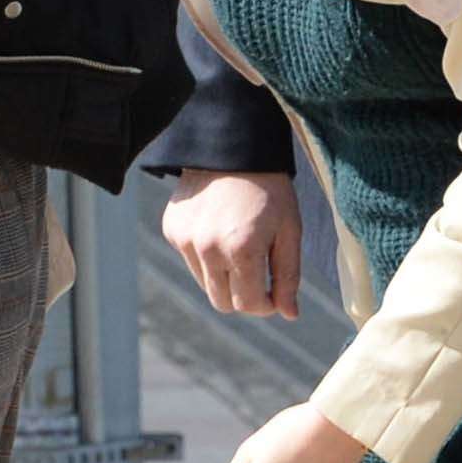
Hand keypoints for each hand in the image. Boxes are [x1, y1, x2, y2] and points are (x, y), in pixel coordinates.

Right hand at [163, 170, 301, 318]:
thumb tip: (289, 314)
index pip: (249, 304)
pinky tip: (218, 228)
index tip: (275, 294)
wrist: (232, 148)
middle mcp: (207, 248)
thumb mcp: (289, 230)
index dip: (266, 305)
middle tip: (258, 274)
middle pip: (223, 302)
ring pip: (205, 284)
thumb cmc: (269, 189)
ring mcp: (185, 239)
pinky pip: (191, 260)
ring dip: (223, 276)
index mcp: (241, 249)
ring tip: (238, 245)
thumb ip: (288, 275)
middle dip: (243, 296)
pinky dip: (206, 256)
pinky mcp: (172, 229)